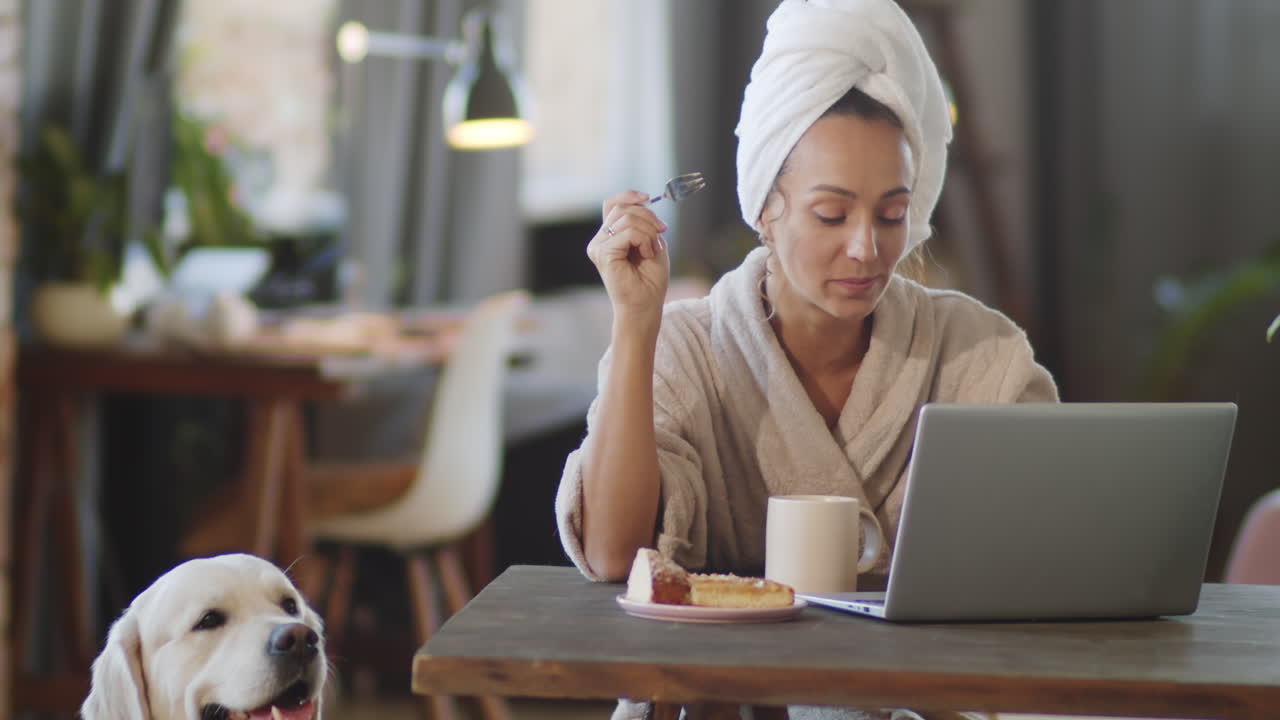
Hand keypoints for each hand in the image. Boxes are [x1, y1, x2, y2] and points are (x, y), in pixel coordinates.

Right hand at [587, 190, 669, 318]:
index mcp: (609, 236)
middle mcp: (599, 240)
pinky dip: (644, 239)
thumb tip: (643, 201)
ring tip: (653, 249)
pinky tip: (647, 253)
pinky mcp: (603, 253)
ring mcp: (598, 246)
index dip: (629, 196)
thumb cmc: (649, 279)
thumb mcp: (651, 242)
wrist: (646, 305)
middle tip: (661, 231)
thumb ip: (643, 222)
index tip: (648, 198)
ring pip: (626, 218)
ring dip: (648, 231)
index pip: (613, 204)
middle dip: (648, 216)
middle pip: (622, 208)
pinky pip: (628, 232)